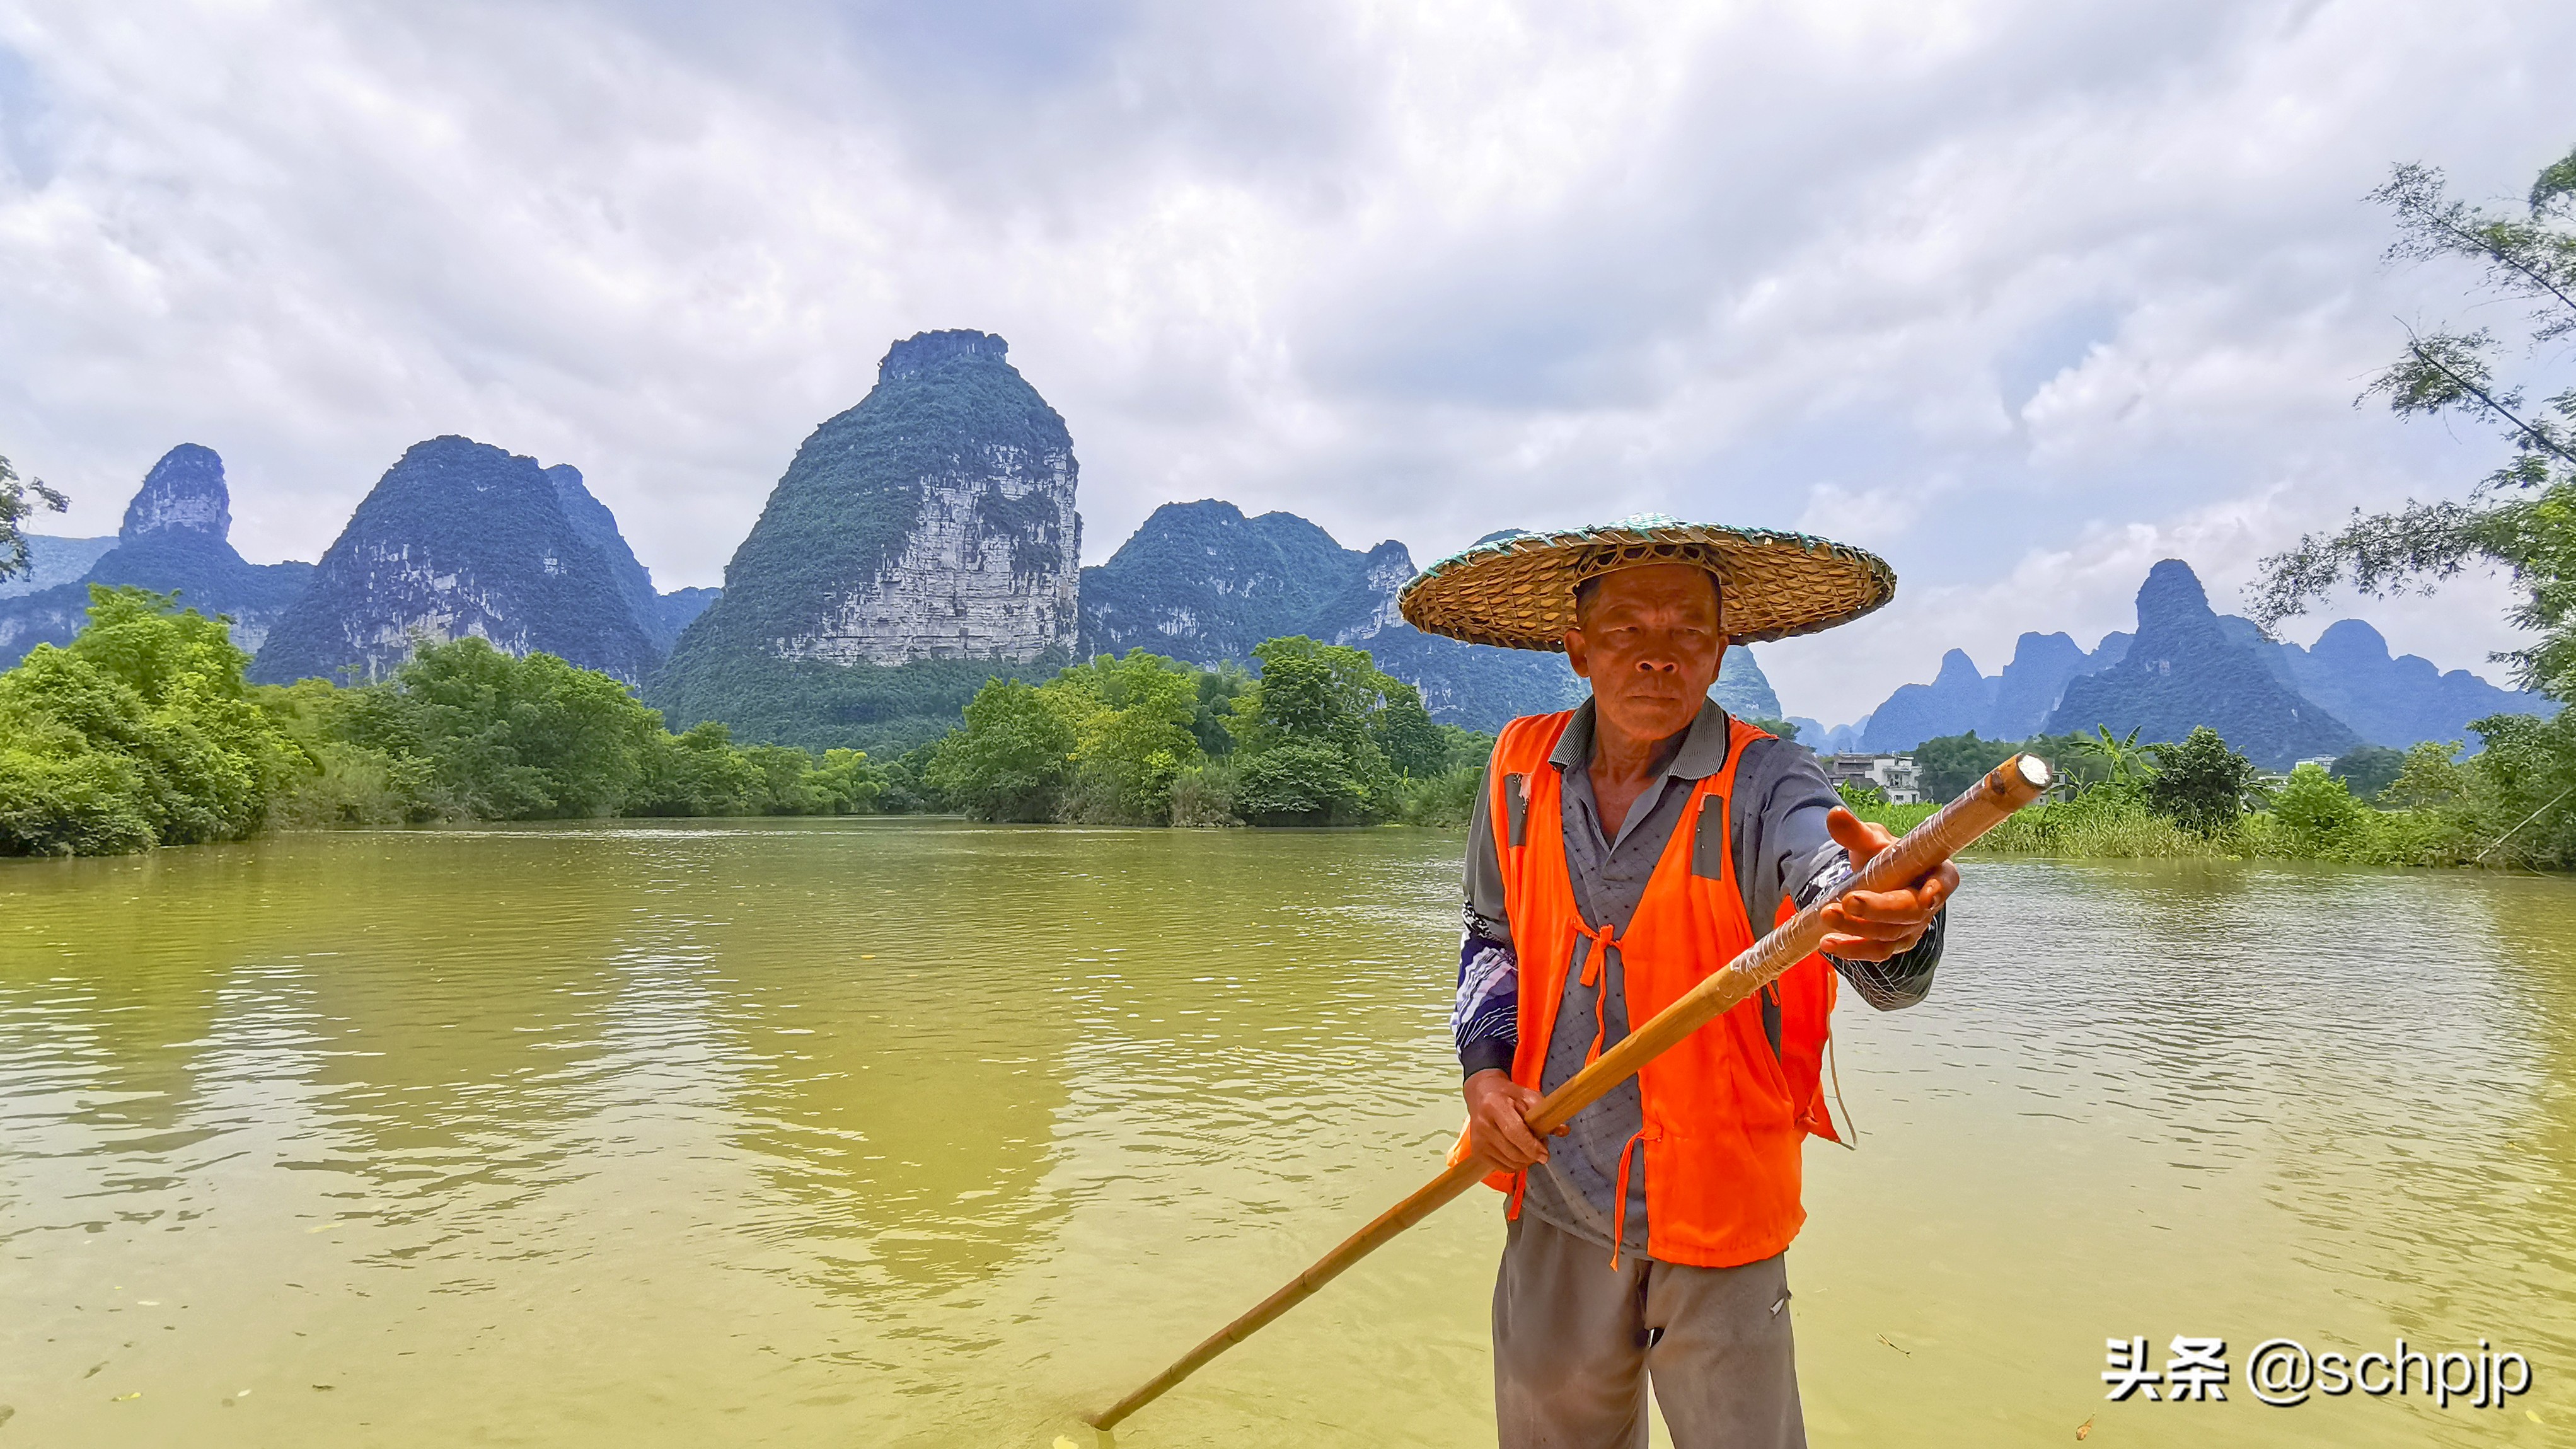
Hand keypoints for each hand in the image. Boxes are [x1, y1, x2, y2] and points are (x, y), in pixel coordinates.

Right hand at [1463, 1069, 1563, 1170]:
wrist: (1481, 1095)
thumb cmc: (1507, 1095)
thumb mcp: (1528, 1096)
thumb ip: (1545, 1112)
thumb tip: (1563, 1130)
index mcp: (1494, 1105)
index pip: (1514, 1132)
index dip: (1532, 1146)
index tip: (1545, 1155)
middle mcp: (1482, 1125)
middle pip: (1513, 1152)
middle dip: (1533, 1155)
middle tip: (1542, 1146)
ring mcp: (1478, 1141)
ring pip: (1511, 1163)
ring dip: (1527, 1160)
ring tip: (1531, 1146)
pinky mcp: (1477, 1153)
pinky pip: (1504, 1167)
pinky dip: (1517, 1164)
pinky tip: (1520, 1152)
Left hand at [1819, 807, 1958, 960]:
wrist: (1877, 875)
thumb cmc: (1884, 855)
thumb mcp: (1872, 840)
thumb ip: (1856, 832)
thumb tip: (1834, 816)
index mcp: (1936, 871)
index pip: (1944, 882)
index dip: (1938, 890)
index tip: (1926, 897)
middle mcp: (1930, 903)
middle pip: (1910, 913)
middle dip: (1878, 910)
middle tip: (1847, 900)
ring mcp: (1913, 927)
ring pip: (1889, 936)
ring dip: (1857, 929)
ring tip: (1827, 915)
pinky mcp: (1895, 943)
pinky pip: (1876, 952)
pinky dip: (1852, 949)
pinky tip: (1828, 944)